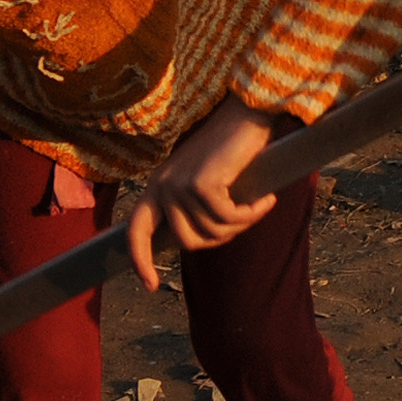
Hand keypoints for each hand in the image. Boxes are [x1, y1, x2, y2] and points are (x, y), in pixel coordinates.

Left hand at [118, 104, 280, 286]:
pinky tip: (266, 200)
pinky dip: (251, 214)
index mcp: (157, 186)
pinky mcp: (201, 183)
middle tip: (243, 222)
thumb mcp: (205, 180)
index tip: (150, 286)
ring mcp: (179, 184)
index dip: (141, 260)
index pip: (136, 230)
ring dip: (242, 224)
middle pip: (187, 241)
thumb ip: (193, 207)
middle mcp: (162, 185)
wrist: (249, 115)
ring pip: (212, 231)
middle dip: (220, 239)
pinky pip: (229, 218)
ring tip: (258, 206)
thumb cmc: (233, 149)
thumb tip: (199, 241)